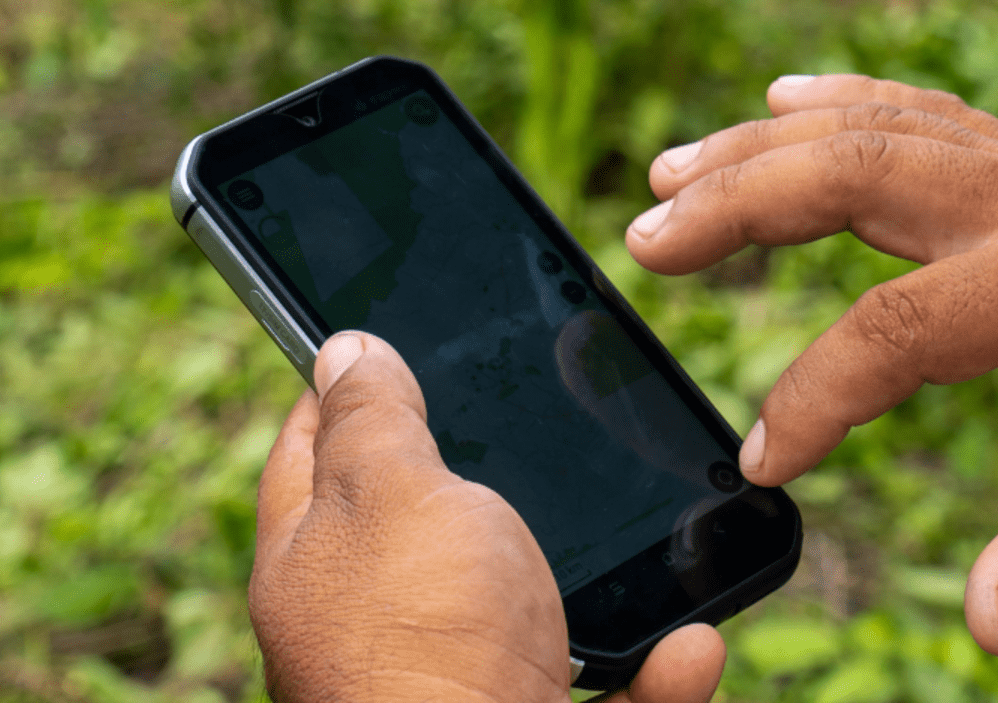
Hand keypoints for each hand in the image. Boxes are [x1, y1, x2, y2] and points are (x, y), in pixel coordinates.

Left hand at [250, 331, 725, 702]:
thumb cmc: (424, 647)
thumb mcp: (393, 492)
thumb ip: (372, 420)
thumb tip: (342, 350)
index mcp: (320, 559)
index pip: (310, 445)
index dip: (342, 383)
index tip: (388, 332)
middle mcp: (372, 628)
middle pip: (417, 525)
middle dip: (476, 472)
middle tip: (529, 413)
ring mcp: (449, 687)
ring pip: (518, 610)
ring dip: (581, 577)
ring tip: (635, 526)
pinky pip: (602, 696)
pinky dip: (648, 677)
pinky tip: (688, 649)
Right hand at [625, 74, 997, 654]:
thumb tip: (991, 621)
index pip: (899, 327)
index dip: (816, 396)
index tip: (763, 461)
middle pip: (856, 174)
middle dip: (740, 204)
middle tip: (645, 242)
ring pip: (873, 127)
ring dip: (761, 148)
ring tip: (668, 174)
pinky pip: (919, 111)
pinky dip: (843, 101)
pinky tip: (778, 100)